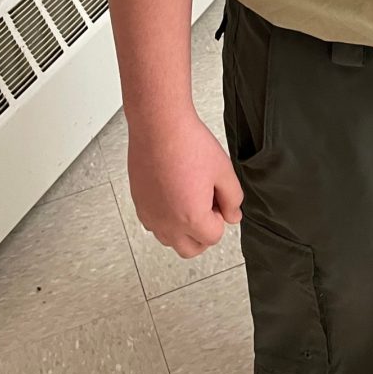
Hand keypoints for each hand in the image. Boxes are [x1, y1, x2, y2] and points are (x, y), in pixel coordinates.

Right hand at [127, 105, 242, 258]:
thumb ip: (233, 198)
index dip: (220, 217)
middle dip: (203, 233)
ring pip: (169, 239)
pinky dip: (165, 218)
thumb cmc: (189, 143)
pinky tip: (172, 193)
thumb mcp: (223, 170)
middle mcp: (167, 223)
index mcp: (192, 218)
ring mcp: (150, 215)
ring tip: (189, 197)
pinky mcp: (139, 203)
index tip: (217, 198)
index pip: (213, 237)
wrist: (159, 124)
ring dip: (182, 229)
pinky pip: (153, 224)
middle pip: (190, 249)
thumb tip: (232, 216)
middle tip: (207, 206)